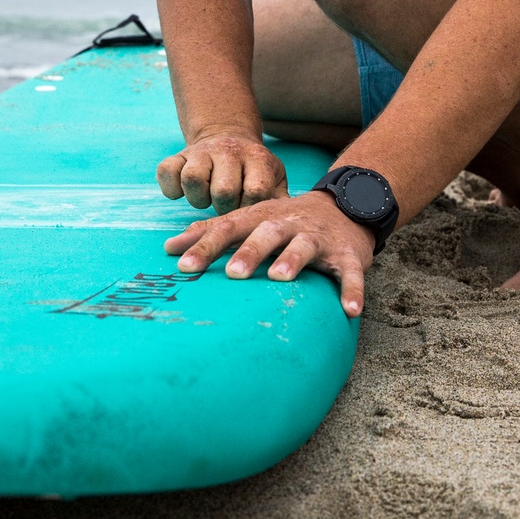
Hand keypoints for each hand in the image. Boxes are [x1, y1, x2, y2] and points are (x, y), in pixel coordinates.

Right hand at [156, 133, 287, 213]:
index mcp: (257, 158)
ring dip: (198, 199)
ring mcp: (201, 152)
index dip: (250, 209)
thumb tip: (288, 225)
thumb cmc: (255, 170)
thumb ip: (280, 199)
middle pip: (223, 190)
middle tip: (227, 208)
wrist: (229, 137)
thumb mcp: (274, 179)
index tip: (249, 214)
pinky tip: (182, 193)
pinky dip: (172, 189)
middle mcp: (229, 151)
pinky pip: (166, 172)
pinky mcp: (178, 155)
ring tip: (207, 200)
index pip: (255, 190)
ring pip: (193, 179)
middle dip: (224, 208)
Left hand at [163, 191, 373, 316]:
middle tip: (234, 273)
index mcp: (261, 217)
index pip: (229, 228)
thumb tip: (167, 248)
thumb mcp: (249, 219)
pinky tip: (350, 311)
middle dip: (250, 251)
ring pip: (305, 247)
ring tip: (279, 278)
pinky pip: (351, 274)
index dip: (207, 246)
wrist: (346, 206)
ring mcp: (318, 239)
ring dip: (292, 260)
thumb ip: (211, 233)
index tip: (183, 266)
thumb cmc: (284, 221)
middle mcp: (288, 224)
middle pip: (266, 233)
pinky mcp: (347, 255)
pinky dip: (352, 291)